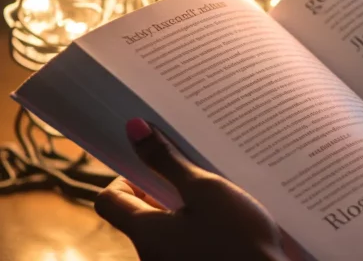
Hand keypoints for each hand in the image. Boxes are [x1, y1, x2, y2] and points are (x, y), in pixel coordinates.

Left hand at [94, 118, 289, 260]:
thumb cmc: (238, 238)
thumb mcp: (206, 190)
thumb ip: (168, 161)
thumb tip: (134, 128)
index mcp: (146, 232)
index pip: (110, 200)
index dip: (128, 177)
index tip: (157, 169)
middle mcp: (151, 254)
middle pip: (140, 215)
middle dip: (165, 191)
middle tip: (196, 178)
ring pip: (168, 230)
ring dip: (187, 210)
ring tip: (221, 200)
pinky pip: (188, 245)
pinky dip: (202, 230)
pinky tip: (231, 224)